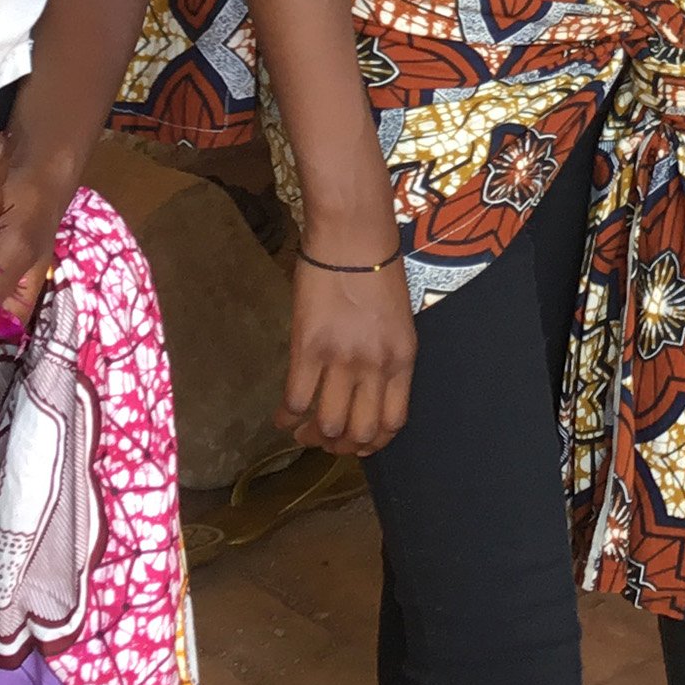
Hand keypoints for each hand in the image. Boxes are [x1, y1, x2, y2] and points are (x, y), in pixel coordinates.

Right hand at [278, 218, 415, 457]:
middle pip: (361, 432)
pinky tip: (282, 416)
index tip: (358, 445)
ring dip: (312, 436)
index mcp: (402, 359)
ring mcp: (342, 359)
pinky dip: (286, 416)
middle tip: (325, 439)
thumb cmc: (376, 270)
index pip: (394, 423)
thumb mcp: (398, 320)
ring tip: (302, 430)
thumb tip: (367, 391)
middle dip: (341, 447)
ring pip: (328, 424)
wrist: (352, 237)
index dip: (374, 444)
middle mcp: (376, 366)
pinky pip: (297, 399)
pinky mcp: (308, 347)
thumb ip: (387, 358)